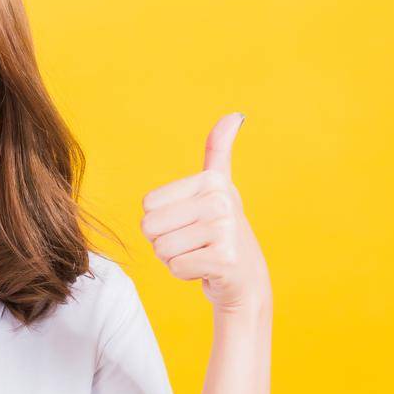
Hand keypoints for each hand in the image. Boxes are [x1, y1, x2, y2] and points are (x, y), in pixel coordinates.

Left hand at [139, 112, 270, 313]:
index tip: (191, 222)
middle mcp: (221, 200)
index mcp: (212, 181)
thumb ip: (218, 150)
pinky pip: (175, 267)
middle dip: (164, 241)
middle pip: (149, 227)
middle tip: (194, 242)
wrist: (245, 278)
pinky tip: (206, 269)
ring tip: (200, 254)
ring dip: (174, 258)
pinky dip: (185, 274)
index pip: (148, 205)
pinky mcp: (224, 259)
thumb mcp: (218, 186)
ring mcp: (225, 230)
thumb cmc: (221, 230)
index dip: (162, 220)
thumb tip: (234, 115)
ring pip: (161, 249)